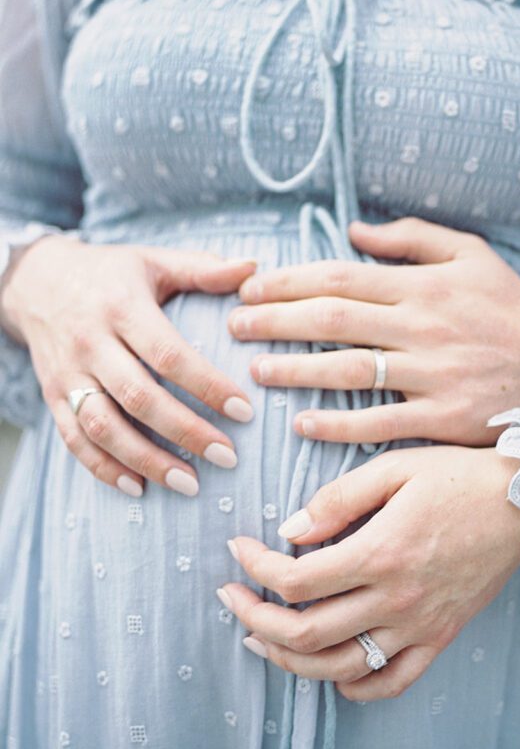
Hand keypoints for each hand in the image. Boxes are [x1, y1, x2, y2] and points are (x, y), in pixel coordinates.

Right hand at [0, 234, 257, 496]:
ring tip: (190, 484)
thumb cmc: (111, 273)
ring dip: (147, 460)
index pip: (168, 354)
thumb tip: (254, 269)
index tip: (244, 411)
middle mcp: (91, 343)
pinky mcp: (52, 395)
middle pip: (138, 397)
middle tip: (228, 457)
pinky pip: (74, 439)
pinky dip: (103, 468)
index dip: (207, 385)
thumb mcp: (154, 261)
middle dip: (186, 432)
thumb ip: (203, 269)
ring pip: (104, 426)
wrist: (37, 280)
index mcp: (122, 308)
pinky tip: (138, 487)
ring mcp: (69, 373)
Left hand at [217, 445, 519, 700]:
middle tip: (231, 597)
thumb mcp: (395, 466)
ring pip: (338, 665)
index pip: (295, 579)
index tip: (239, 547)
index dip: (255, 567)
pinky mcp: (439, 636)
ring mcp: (418, 625)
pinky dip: (353, 686)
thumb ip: (339, 497)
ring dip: (288, 658)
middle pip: (305, 632)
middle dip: (253, 619)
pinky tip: (330, 671)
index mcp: (380, 552)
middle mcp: (396, 598)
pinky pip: (390, 680)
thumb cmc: (458, 476)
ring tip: (259, 637)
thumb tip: (290, 530)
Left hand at [228, 216, 519, 445]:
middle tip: (234, 325)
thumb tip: (353, 230)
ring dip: (296, 370)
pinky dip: (340, 424)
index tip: (250, 287)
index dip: (289, 281)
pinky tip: (303, 423)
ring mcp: (432, 374)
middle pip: (334, 320)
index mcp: (424, 285)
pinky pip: (381, 422)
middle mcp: (423, 326)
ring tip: (255, 371)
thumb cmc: (512, 306)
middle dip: (275, 321)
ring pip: (350, 370)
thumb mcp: (469, 253)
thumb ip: (411, 237)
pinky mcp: (442, 417)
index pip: (341, 277)